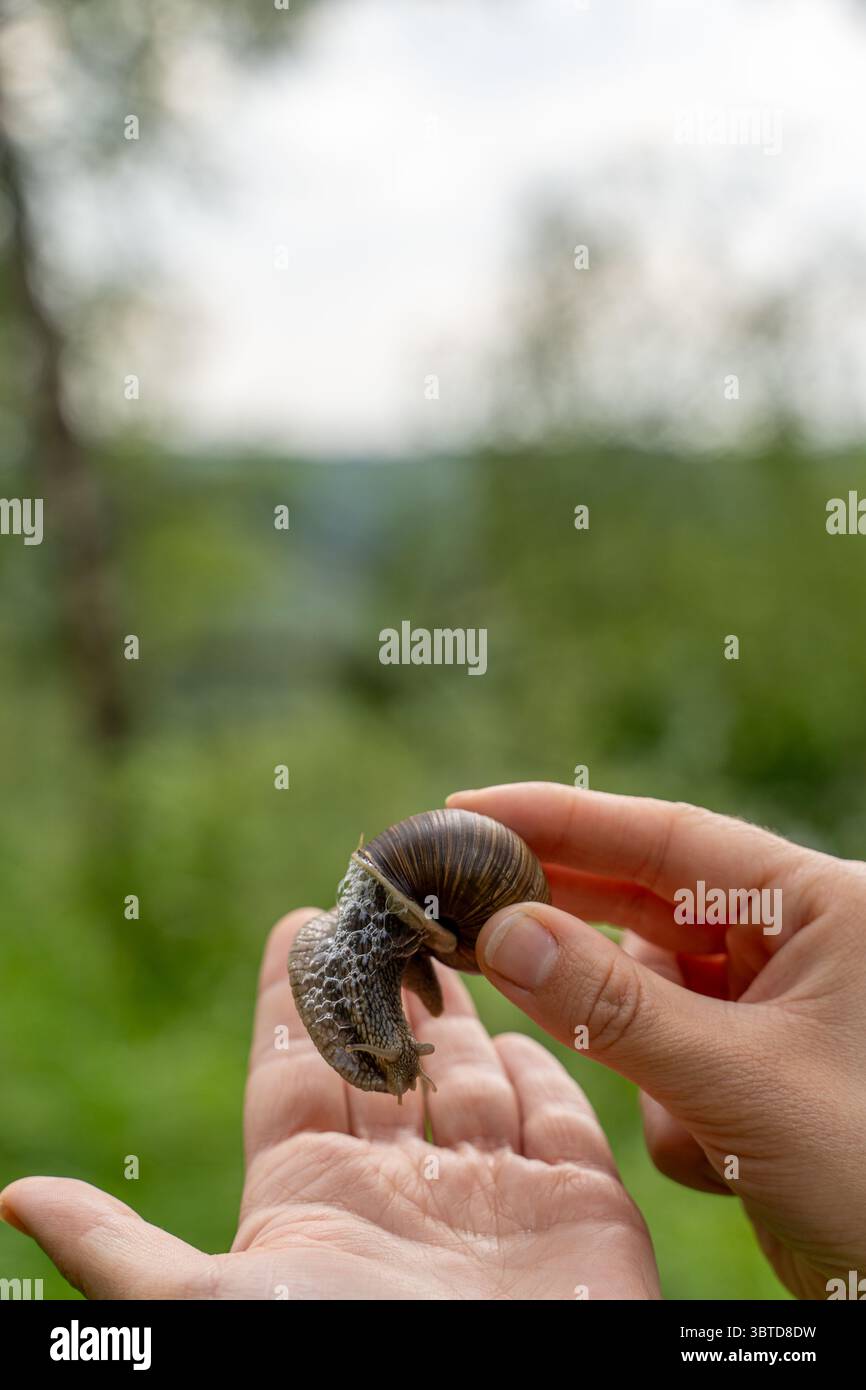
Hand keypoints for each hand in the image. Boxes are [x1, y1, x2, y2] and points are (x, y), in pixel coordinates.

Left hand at [0, 910, 659, 1299]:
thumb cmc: (354, 1366)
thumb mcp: (217, 1311)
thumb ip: (125, 1255)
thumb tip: (15, 1197)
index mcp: (315, 1199)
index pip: (298, 1069)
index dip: (296, 997)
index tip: (298, 922)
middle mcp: (401, 1190)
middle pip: (386, 1055)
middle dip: (383, 977)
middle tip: (385, 894)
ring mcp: (493, 1196)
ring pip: (473, 1071)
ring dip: (464, 1001)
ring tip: (457, 920)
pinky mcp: (579, 1206)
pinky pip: (561, 1112)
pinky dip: (546, 1057)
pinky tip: (533, 1004)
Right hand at [448, 782, 865, 1300]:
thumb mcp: (740, 1083)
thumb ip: (611, 1008)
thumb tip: (500, 931)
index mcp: (817, 905)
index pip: (668, 836)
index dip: (563, 819)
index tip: (471, 809)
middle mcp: (793, 941)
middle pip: (647, 906)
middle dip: (569, 927)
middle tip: (463, 908)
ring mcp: (772, 1007)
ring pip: (648, 997)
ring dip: (641, 1056)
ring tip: (695, 1116)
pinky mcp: (752, 1069)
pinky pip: (668, 1059)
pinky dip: (674, 1110)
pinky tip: (729, 1162)